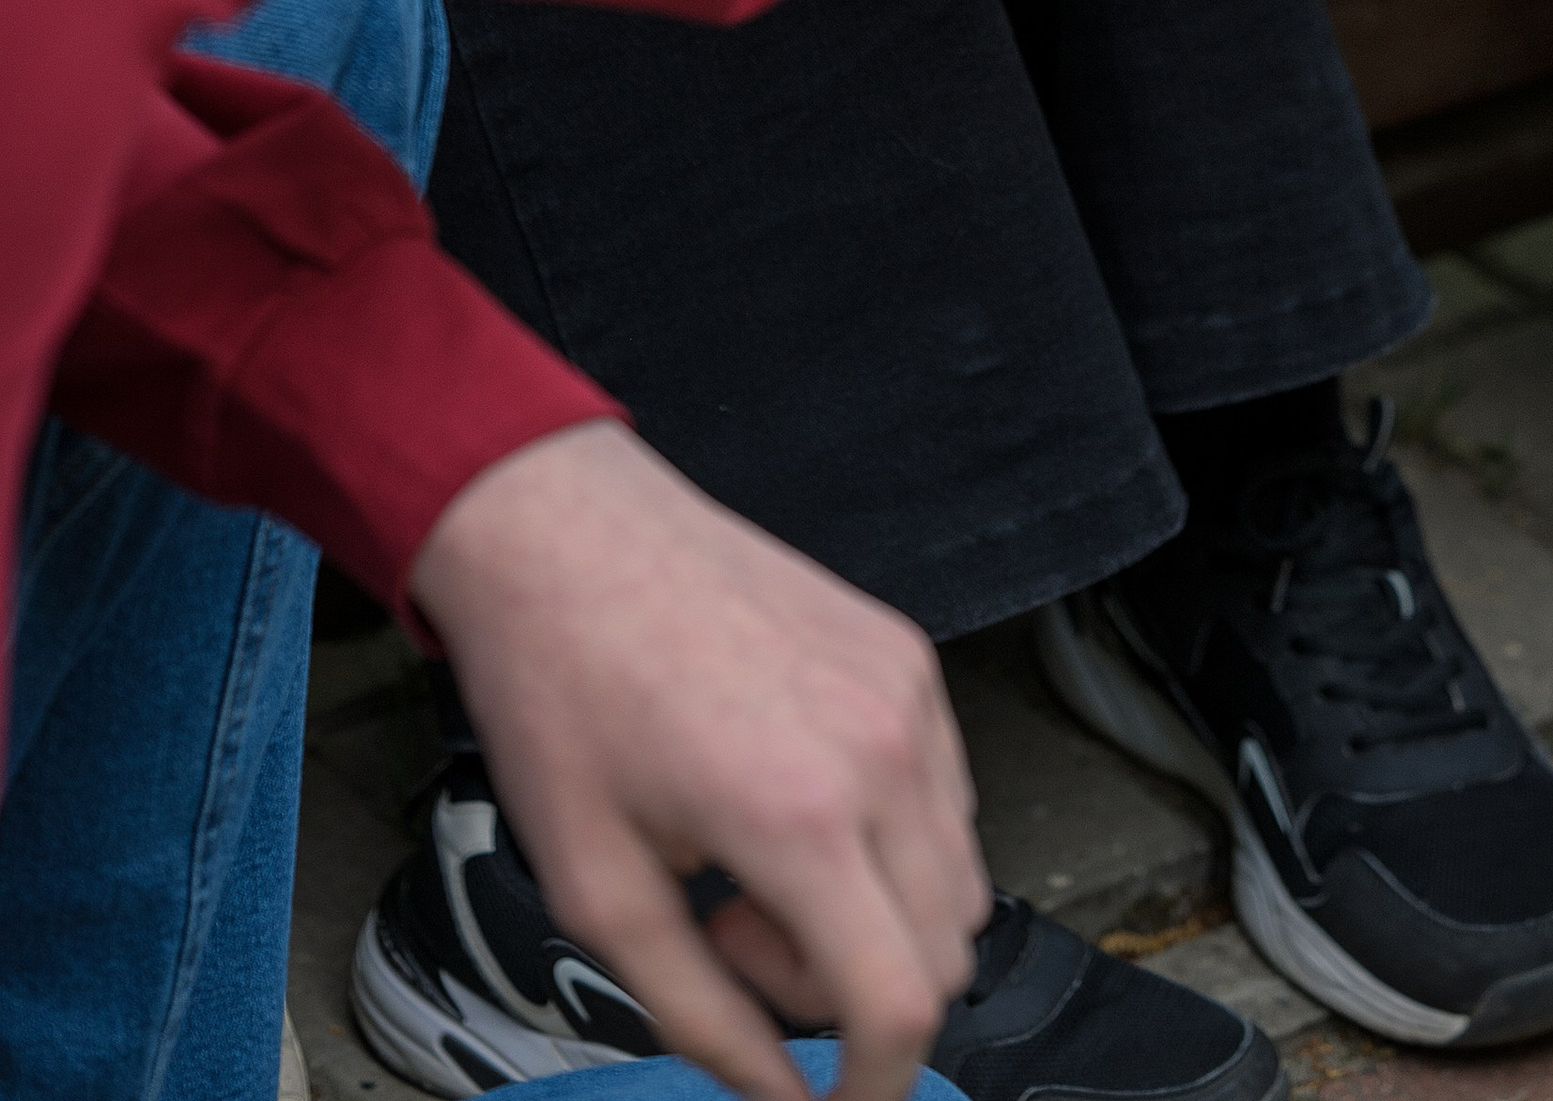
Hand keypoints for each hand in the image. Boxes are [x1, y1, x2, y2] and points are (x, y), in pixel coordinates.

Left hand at [408, 423, 983, 1100]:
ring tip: (754, 865)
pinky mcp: (909, 653)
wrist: (568, 536)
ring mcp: (907, 692)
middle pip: (945, 955)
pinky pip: (946, 796)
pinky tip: (784, 801)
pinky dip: (888, 840)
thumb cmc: (565, 691)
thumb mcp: (597, 893)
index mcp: (797, 813)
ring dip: (874, 918)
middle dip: (849, 992)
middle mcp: (878, 747)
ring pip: (958, 881)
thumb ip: (698, 1020)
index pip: (901, 1003)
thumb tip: (775, 1093)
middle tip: (734, 936)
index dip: (875, 1091)